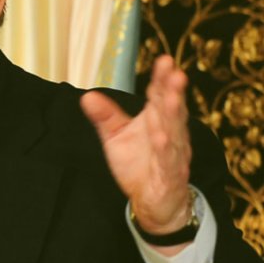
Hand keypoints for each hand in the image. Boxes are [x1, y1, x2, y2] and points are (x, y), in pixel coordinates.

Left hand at [80, 55, 192, 245]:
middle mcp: (169, 135)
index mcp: (157, 121)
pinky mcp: (169, 177)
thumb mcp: (116, 136)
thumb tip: (87, 96)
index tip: (165, 61)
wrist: (154, 201)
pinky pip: (168, 162)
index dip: (162, 79)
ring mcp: (172, 156)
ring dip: (173, 116)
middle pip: (171, 110)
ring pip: (175, 134)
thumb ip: (105, 116)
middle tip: (176, 73)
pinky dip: (166, 150)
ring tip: (172, 99)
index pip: (160, 96)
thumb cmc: (139, 163)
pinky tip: (162, 138)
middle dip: (173, 92)